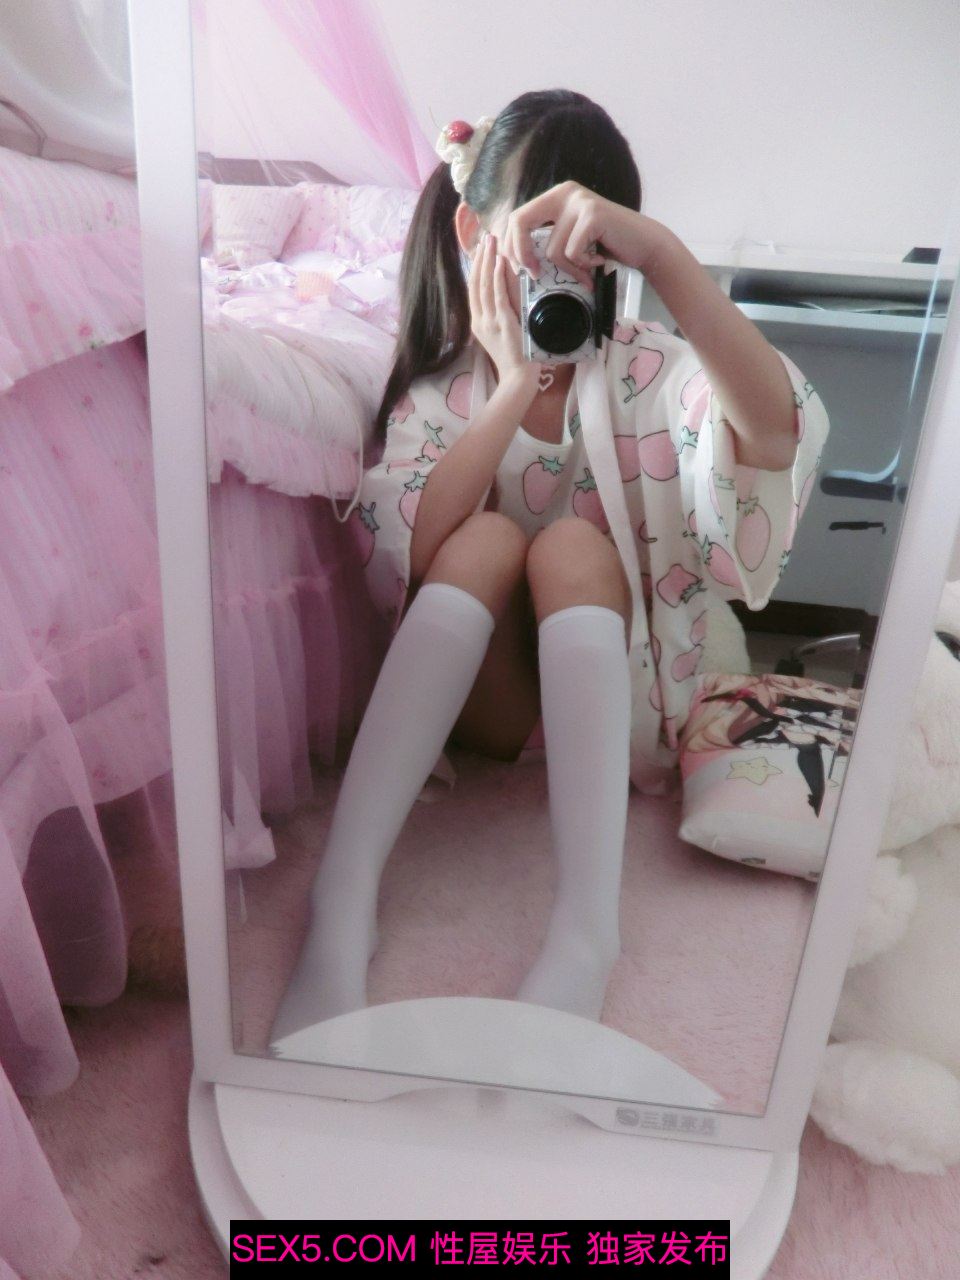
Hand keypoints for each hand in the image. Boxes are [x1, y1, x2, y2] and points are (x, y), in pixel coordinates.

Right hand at [468, 231, 541, 394]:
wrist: (517, 377)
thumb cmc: (514, 356)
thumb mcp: (501, 332)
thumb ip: (499, 313)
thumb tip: (505, 292)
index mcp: (477, 321)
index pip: (473, 288)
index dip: (475, 266)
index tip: (480, 248)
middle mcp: (480, 320)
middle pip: (476, 282)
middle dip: (480, 258)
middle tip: (487, 237)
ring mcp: (490, 321)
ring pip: (484, 285)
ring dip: (487, 261)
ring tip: (492, 242)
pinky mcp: (503, 322)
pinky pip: (498, 295)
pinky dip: (497, 277)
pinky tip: (499, 261)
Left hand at [500, 180, 665, 286]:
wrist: (644, 245)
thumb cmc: (605, 247)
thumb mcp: (569, 239)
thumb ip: (545, 240)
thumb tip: (509, 256)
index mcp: (554, 197)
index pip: (516, 218)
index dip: (510, 245)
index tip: (519, 268)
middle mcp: (564, 193)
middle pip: (520, 222)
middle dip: (521, 254)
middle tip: (534, 275)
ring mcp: (579, 201)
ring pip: (551, 249)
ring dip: (569, 269)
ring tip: (588, 268)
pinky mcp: (592, 215)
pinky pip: (571, 253)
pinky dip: (583, 266)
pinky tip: (599, 261)